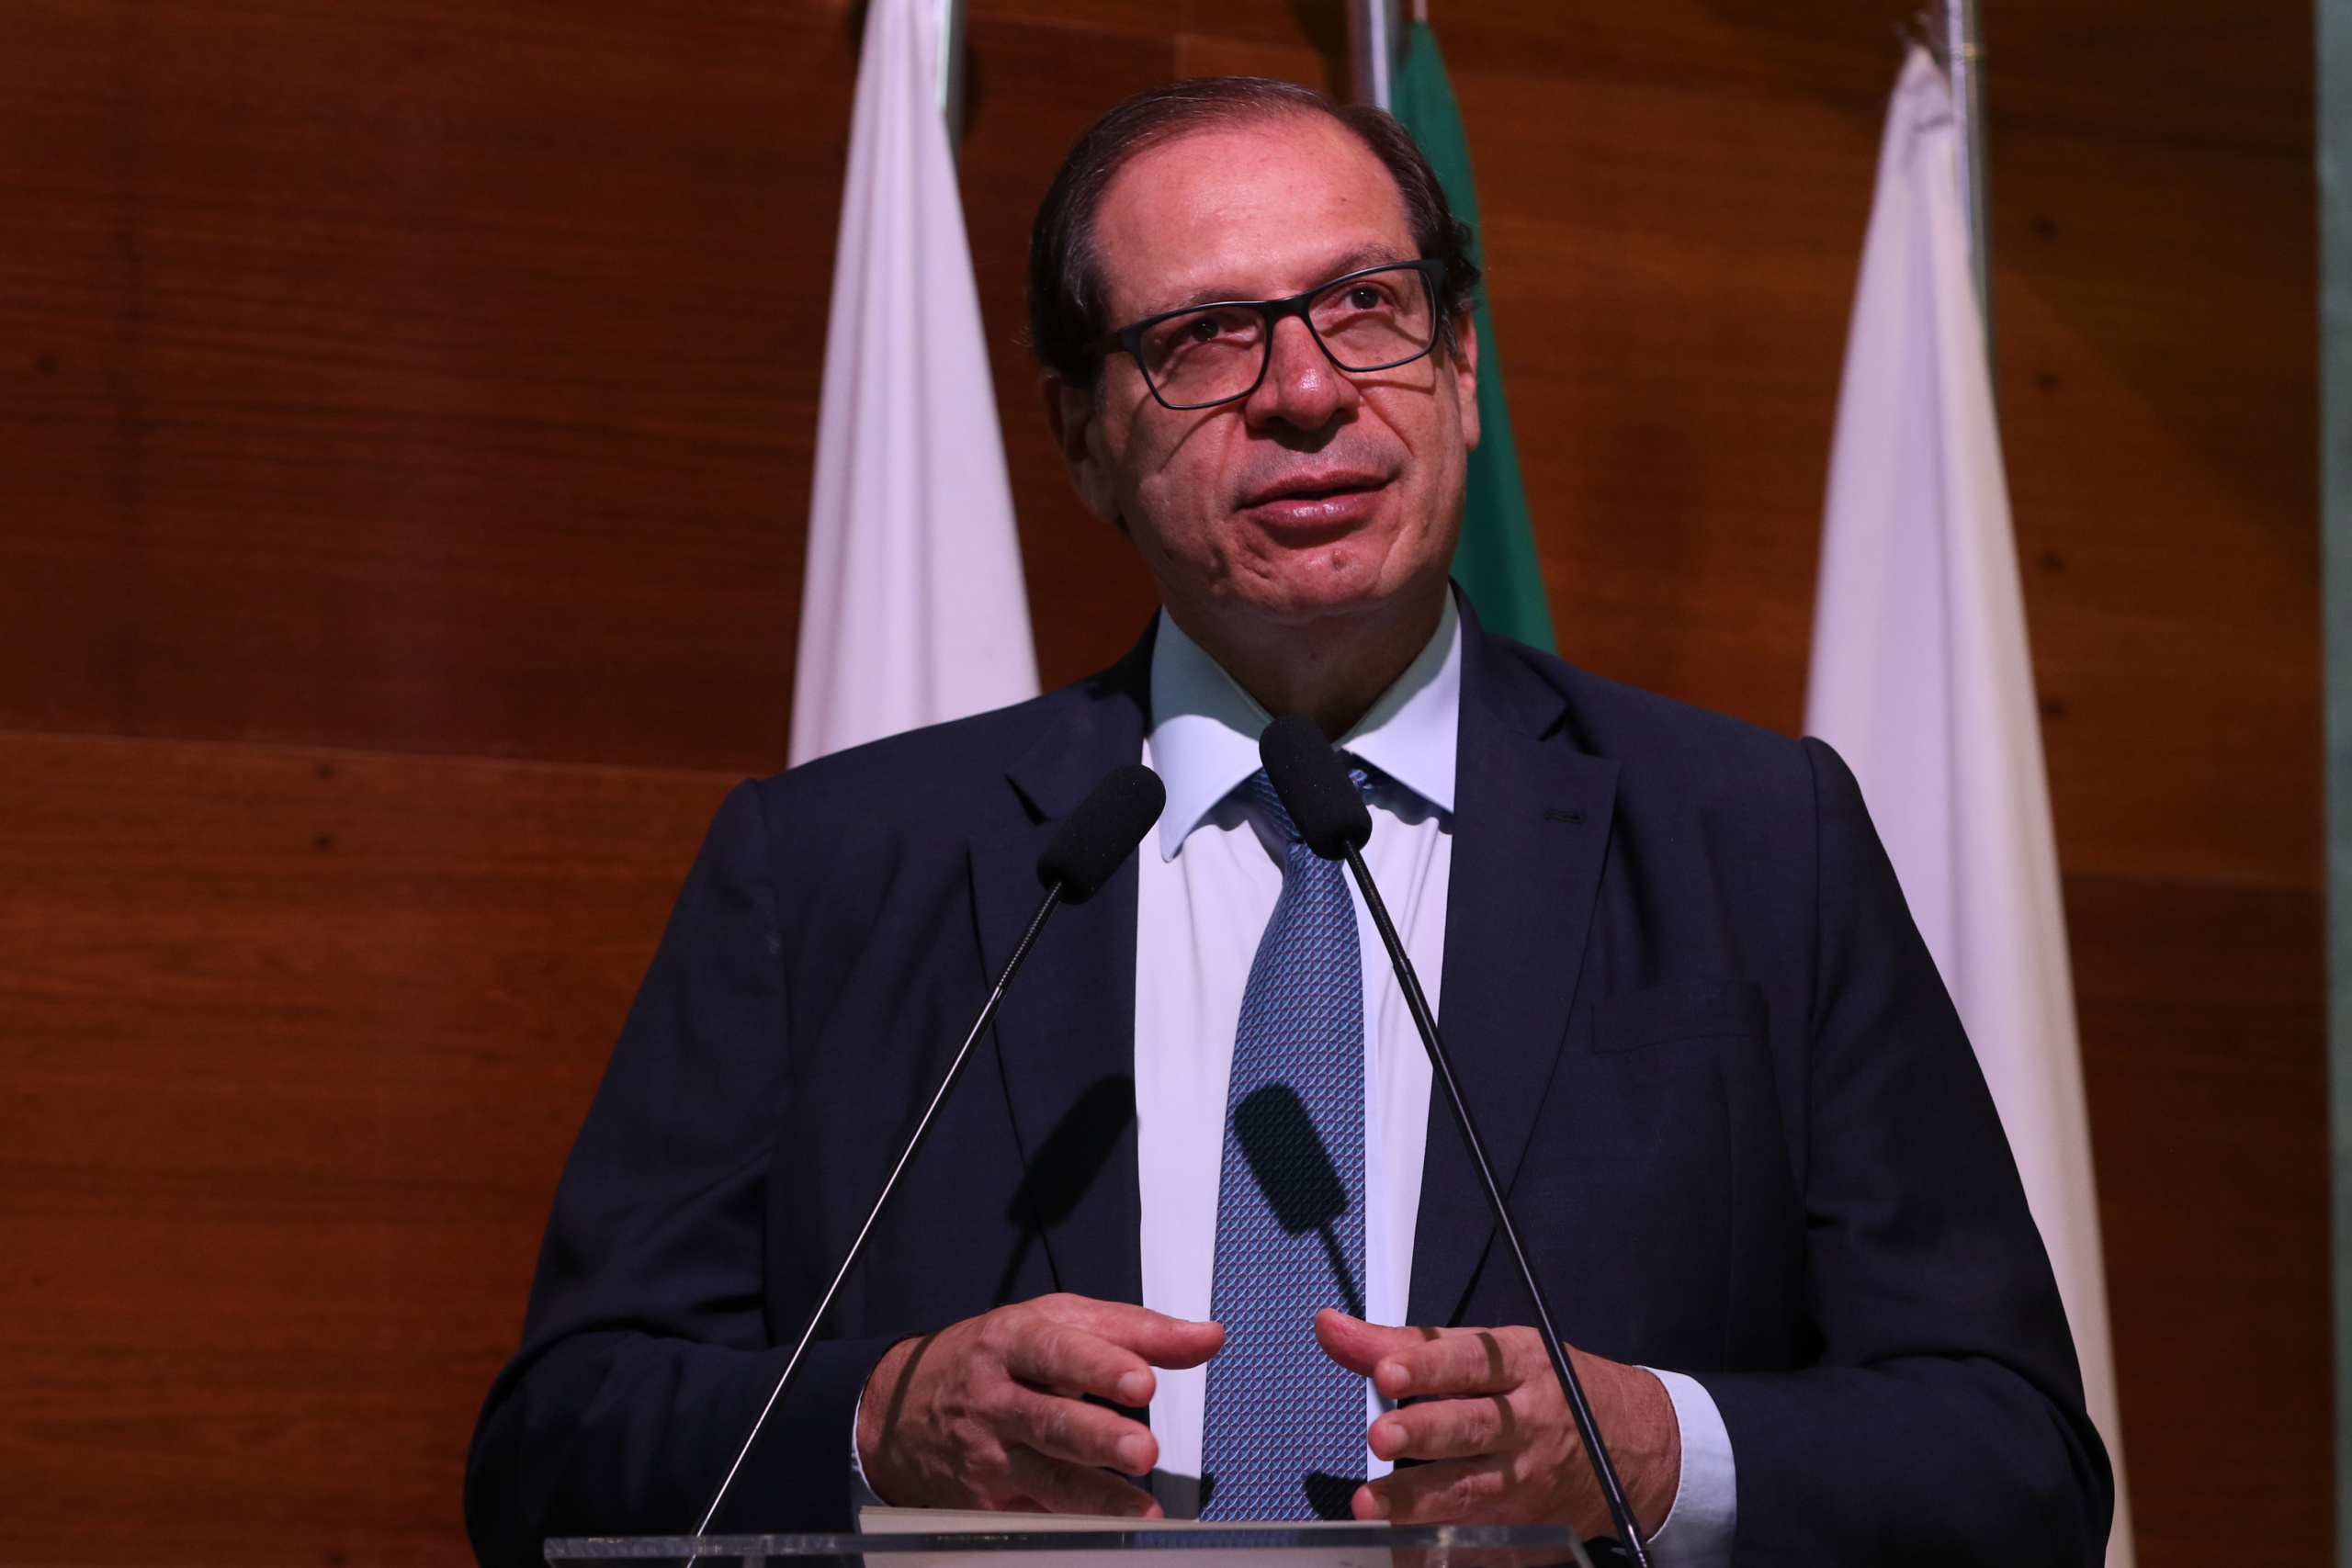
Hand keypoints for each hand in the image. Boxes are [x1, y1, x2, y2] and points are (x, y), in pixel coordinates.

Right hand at [857, 1294, 1223, 1514]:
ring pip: (1046, 1479)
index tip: (1142, 1383)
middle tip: (1143, 1449)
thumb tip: (1205, 1338)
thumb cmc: (997, 1358)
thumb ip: (1136, 1330)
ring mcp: (989, 1457)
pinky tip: (1112, 1535)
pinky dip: (1076, 1528)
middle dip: (1098, 1438)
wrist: (903, 1410)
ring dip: (1097, 1499)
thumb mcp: (1057, 1322)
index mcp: (1012, 1342)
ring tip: (1142, 1512)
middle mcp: (996, 1400)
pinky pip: (1038, 1517)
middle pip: (1051, 1421)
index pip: (1058, 1352)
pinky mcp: (989, 1505)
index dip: (1099, 1367)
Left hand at [1314, 1309, 1680, 1538]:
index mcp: (1520, 1366)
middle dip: (1426, 1432)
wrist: (1634, 1447)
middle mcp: (1527, 1422)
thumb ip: (1407, 1345)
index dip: (1428, 1366)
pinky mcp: (1524, 1526)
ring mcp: (1526, 1480)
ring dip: (1417, 1500)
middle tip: (1380, 1434)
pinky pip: (1479, 1539)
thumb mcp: (1492, 1352)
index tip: (1388, 1370)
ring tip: (1371, 1504)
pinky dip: (1440, 1546)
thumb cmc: (1546, 1388)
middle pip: (1473, 1427)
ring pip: (1471, 1490)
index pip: (1471, 1362)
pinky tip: (1405, 1551)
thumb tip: (1331, 1328)